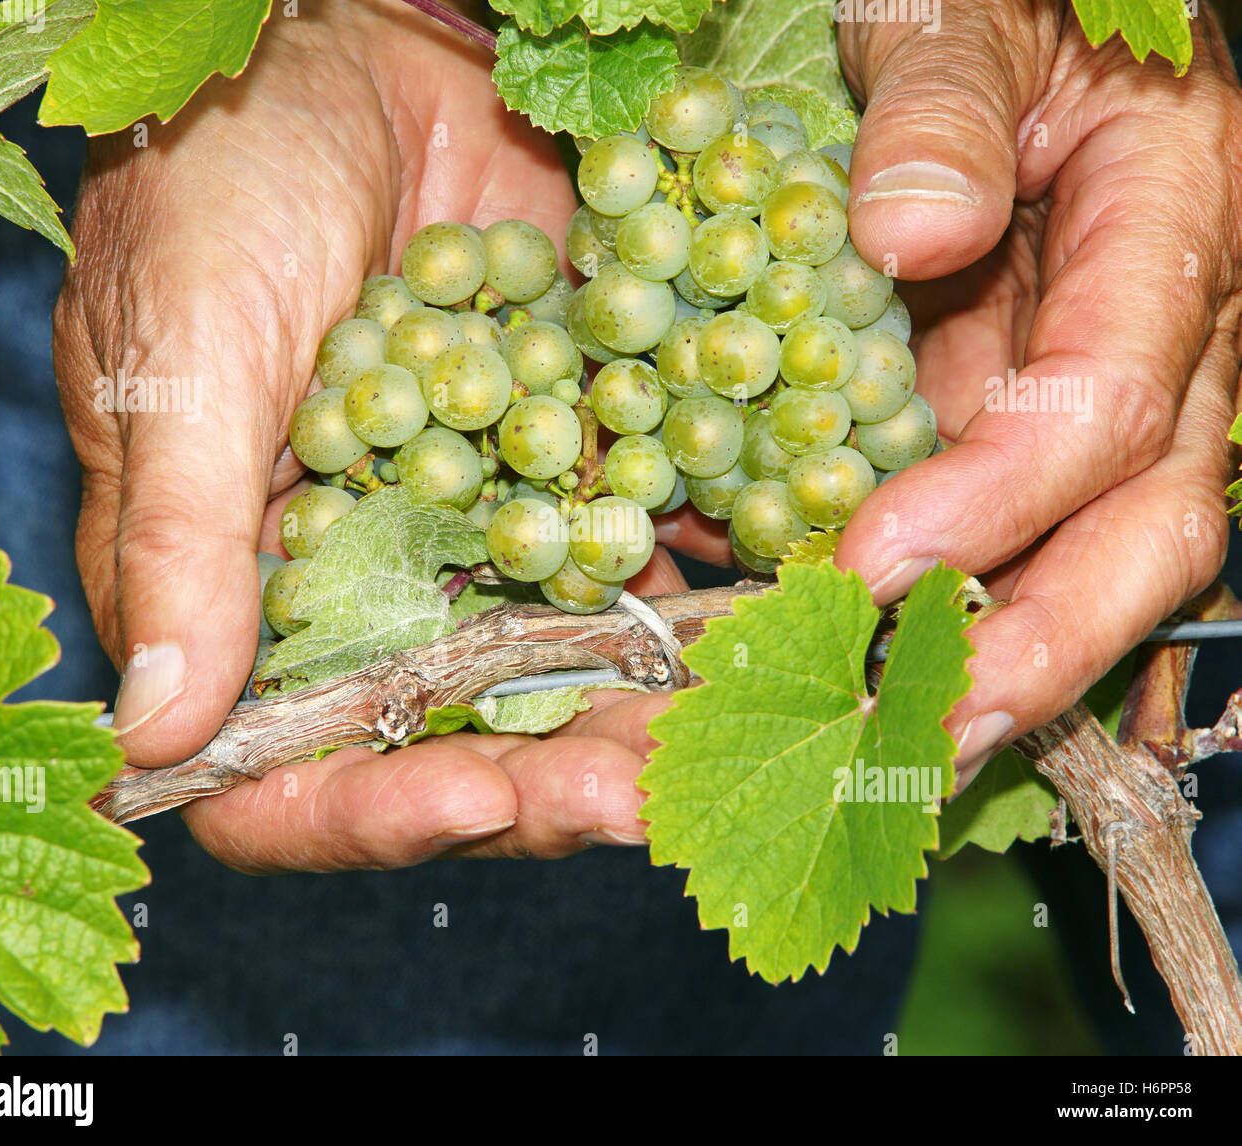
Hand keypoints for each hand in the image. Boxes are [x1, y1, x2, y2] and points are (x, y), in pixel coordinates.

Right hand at [54, 0, 688, 871]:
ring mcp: (486, 535)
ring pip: (564, 673)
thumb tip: (155, 731)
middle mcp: (377, 590)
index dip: (365, 812)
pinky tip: (771, 621)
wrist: (358, 47)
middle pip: (452, 743)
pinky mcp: (577, 462)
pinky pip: (639, 557)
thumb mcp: (186, 356)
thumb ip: (179, 540)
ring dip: (643, 719)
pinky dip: (700, 600)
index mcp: (251, 593)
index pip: (282, 770)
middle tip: (636, 800)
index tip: (468, 802)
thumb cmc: (222, 185)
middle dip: (543, 783)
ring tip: (720, 737)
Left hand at [832, 1, 1241, 787]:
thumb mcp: (961, 15)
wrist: (1007, 21)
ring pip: (1110, 556)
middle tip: (926, 734)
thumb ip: (942, 108)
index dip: (996, 500)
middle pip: (1153, 524)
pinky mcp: (1045, 422)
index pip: (1107, 401)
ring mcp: (1114, 394)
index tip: (871, 570)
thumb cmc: (993, 0)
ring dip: (1017, 665)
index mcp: (1174, 223)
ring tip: (913, 749)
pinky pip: (1039, 540)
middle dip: (1045, 642)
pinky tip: (905, 684)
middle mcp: (1172, 334)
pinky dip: (980, 619)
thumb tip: (913, 234)